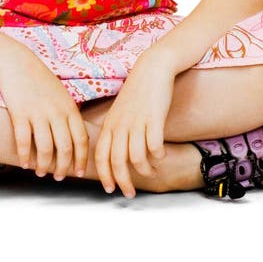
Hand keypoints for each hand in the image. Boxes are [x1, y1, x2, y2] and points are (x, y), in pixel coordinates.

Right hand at [0, 49, 88, 181]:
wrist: (17, 61)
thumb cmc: (39, 78)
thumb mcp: (61, 94)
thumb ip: (68, 114)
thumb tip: (74, 137)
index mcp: (69, 107)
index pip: (81, 139)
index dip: (81, 159)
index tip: (78, 172)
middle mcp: (56, 112)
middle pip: (65, 147)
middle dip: (63, 167)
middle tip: (59, 176)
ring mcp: (38, 113)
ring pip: (45, 148)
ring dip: (44, 165)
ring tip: (41, 172)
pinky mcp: (20, 113)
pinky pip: (24, 141)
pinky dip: (25, 156)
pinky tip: (24, 163)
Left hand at [94, 52, 174, 198]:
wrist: (152, 68)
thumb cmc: (137, 92)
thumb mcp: (120, 111)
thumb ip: (116, 130)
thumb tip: (115, 154)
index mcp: (110, 123)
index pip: (101, 155)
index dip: (105, 175)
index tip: (110, 189)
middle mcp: (121, 124)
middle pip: (117, 161)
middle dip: (123, 182)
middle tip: (130, 193)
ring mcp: (137, 122)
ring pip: (136, 158)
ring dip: (145, 170)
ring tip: (152, 171)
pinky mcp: (154, 118)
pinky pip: (155, 147)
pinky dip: (158, 156)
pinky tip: (161, 155)